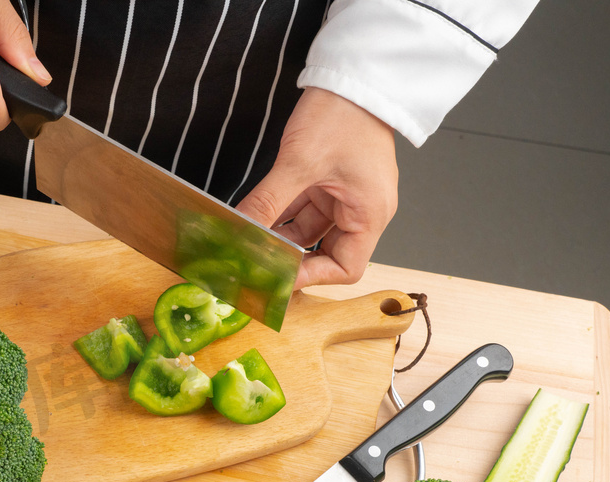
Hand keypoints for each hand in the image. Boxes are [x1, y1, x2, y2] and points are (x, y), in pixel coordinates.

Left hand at [235, 88, 397, 289]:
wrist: (352, 75)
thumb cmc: (344, 114)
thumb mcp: (299, 163)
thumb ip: (267, 202)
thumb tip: (239, 232)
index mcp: (370, 213)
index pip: (346, 268)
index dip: (311, 277)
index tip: (277, 279)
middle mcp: (361, 209)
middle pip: (324, 252)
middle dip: (290, 258)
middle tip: (255, 263)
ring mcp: (343, 196)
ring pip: (307, 231)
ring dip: (278, 236)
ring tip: (247, 241)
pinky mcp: (327, 182)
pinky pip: (301, 209)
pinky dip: (279, 215)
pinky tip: (253, 219)